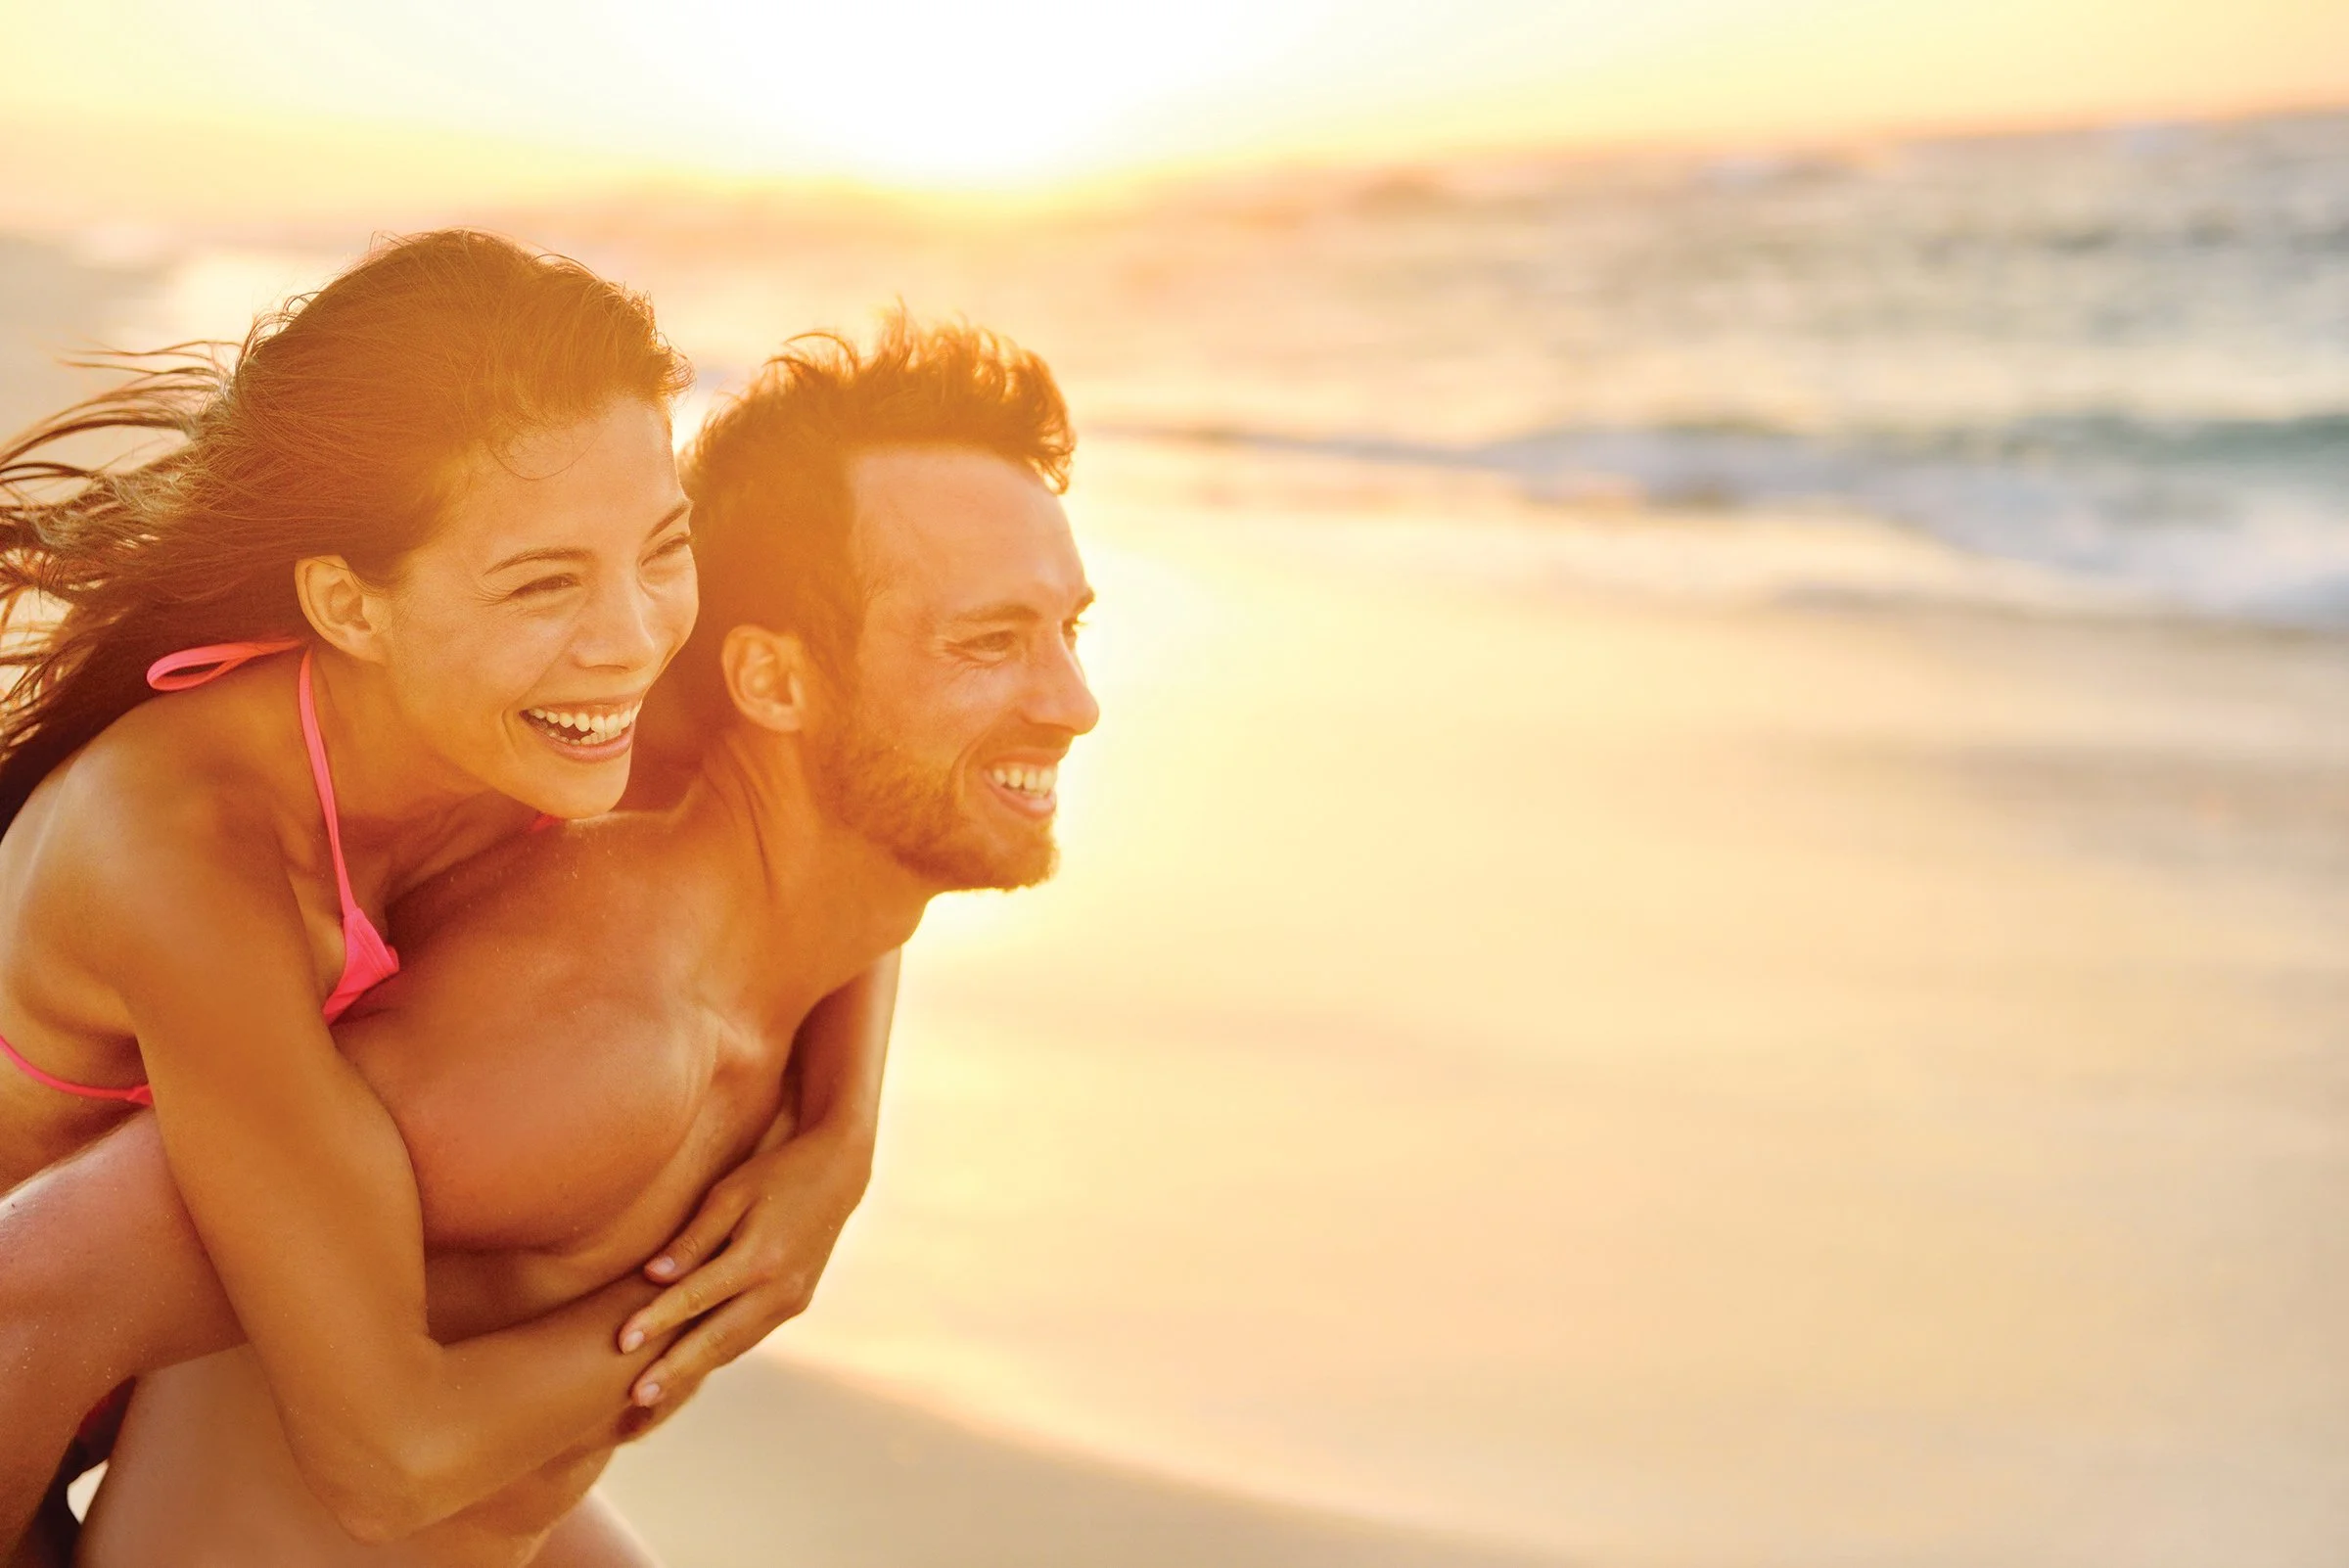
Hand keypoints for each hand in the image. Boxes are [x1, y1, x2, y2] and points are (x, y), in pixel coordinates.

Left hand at [614, 1127, 872, 1407]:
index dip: (657, 1320)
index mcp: (761, 1256)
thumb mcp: (731, 1193)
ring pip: (735, 1345)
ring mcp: (793, 1301)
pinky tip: (692, 1364)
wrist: (838, 1173)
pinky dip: (719, 1352)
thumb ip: (694, 1239)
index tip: (621, 1342)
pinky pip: (750, 1335)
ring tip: (654, 1392)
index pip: (697, 1296)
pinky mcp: (797, 1304)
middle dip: (675, 1369)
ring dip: (695, 1369)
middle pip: (717, 1337)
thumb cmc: (776, 1174)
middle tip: (636, 1396)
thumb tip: (653, 1276)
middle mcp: (781, 1288)